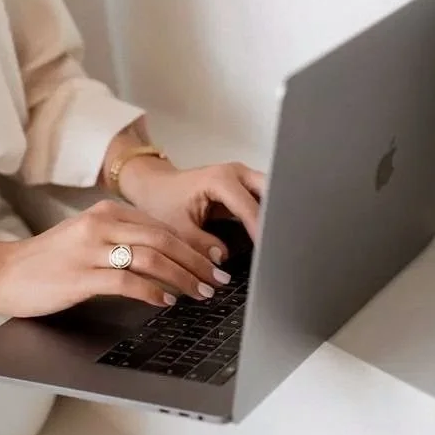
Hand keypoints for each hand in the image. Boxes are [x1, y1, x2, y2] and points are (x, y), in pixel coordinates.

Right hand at [0, 201, 230, 316]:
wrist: (2, 271)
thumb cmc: (48, 261)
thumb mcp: (88, 239)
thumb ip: (123, 241)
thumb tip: (166, 258)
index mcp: (106, 213)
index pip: (162, 227)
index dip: (193, 245)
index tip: (214, 262)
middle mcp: (101, 225)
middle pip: (163, 240)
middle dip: (196, 262)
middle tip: (217, 280)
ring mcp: (90, 249)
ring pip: (151, 258)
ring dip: (182, 277)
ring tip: (201, 292)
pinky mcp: (80, 275)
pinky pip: (126, 281)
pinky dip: (152, 291)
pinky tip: (166, 301)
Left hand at [118, 160, 264, 262]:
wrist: (154, 186)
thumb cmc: (162, 201)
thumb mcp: (177, 228)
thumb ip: (200, 245)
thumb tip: (221, 260)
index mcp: (220, 179)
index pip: (250, 207)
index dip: (261, 231)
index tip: (267, 252)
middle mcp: (236, 173)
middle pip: (271, 193)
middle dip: (277, 218)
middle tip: (279, 245)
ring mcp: (243, 178)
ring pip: (272, 194)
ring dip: (275, 216)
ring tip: (277, 242)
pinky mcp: (244, 187)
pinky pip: (264, 199)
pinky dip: (268, 216)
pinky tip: (269, 237)